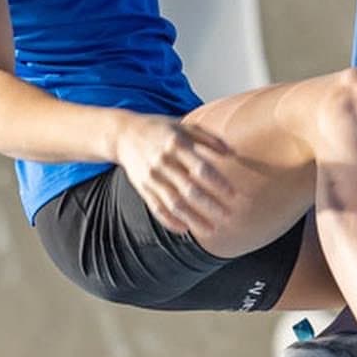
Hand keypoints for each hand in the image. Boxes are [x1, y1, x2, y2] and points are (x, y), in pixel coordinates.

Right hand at [114, 114, 237, 240]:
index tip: (233, 195)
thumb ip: (208, 138)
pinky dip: (171, 222)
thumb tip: (233, 153)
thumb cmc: (160, 129)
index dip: (218, 183)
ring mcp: (151, 177)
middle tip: (228, 216)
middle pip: (189, 190)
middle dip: (210, 206)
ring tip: (211, 230)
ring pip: (174, 204)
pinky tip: (185, 229)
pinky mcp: (143, 188)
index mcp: (176, 145)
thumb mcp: (184, 126)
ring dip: (194, 219)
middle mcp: (163, 162)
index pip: (201, 169)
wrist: (124, 134)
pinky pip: (157, 209)